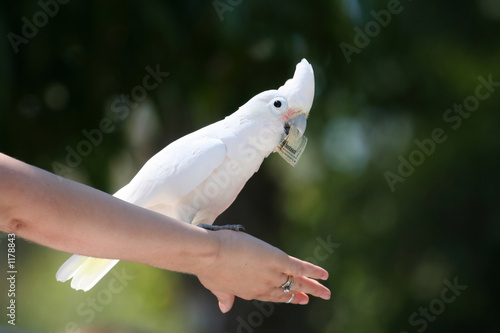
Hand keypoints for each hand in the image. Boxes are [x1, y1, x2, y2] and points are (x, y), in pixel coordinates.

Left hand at [196, 230, 330, 312]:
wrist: (209, 254)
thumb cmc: (207, 267)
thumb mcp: (215, 286)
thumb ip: (223, 295)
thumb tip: (224, 307)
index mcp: (250, 291)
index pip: (273, 295)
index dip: (287, 297)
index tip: (298, 298)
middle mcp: (264, 286)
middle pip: (289, 291)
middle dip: (305, 294)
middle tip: (319, 296)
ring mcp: (272, 274)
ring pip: (297, 281)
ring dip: (314, 285)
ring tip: (326, 291)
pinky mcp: (277, 260)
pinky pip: (300, 267)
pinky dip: (312, 270)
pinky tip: (324, 274)